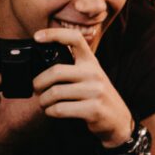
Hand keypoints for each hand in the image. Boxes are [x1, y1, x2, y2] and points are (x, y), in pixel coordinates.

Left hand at [31, 27, 135, 146]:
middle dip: (38, 82)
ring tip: (44, 103)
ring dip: (43, 101)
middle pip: (56, 71)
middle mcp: (94, 73)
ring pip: (55, 93)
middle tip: (36, 88)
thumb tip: (41, 69)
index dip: (54, 34)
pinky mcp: (93, 109)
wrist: (119, 120)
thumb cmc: (98, 97)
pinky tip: (52, 112)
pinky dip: (50, 112)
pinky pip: (61, 109)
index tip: (37, 37)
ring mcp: (95, 91)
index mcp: (91, 62)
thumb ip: (72, 69)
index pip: (74, 38)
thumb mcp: (90, 77)